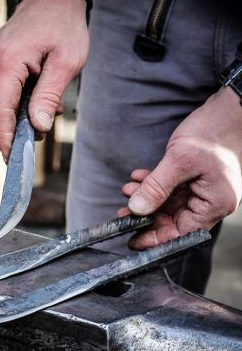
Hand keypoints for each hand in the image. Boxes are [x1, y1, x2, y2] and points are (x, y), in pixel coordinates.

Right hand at [0, 0, 88, 159]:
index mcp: (8, 59)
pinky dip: (9, 106)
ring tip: (39, 115)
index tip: (12, 156)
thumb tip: (38, 127)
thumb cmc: (63, 26)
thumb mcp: (67, 61)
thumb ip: (48, 95)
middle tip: (33, 136)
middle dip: (5, 130)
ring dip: (8, 119)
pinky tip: (31, 102)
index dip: (3, 136)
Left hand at [119, 87, 241, 249]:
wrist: (226, 110)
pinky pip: (168, 190)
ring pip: (167, 205)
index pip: (182, 233)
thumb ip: (157, 187)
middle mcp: (209, 202)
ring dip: (145, 198)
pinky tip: (137, 177)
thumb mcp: (180, 160)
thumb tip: (136, 209)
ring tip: (127, 188)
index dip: (156, 239)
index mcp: (215, 204)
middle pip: (172, 221)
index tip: (132, 240)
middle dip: (145, 215)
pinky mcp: (193, 180)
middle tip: (123, 211)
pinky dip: (152, 185)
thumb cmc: (212, 132)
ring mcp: (201, 191)